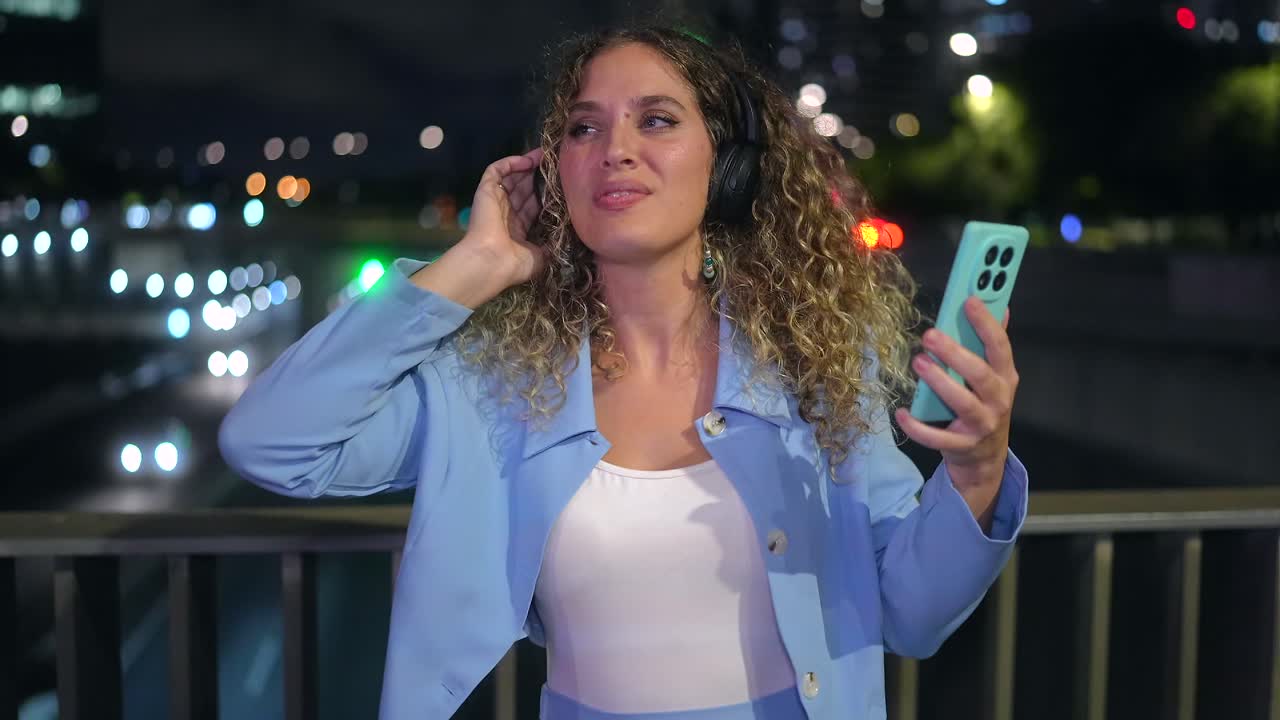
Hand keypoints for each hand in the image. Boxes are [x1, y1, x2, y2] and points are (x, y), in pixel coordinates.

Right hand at [457, 148, 547, 287]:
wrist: (492, 261)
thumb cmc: (515, 263)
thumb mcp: (541, 257)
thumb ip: (552, 246)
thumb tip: (568, 239)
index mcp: (517, 229)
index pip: (532, 205)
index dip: (545, 193)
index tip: (561, 184)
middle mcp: (506, 213)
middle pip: (523, 188)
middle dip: (537, 176)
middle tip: (555, 164)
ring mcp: (495, 201)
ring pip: (511, 176)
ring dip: (527, 165)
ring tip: (545, 156)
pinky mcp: (485, 191)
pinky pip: (496, 170)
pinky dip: (511, 163)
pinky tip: (528, 162)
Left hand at [893, 298, 1018, 486]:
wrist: (985, 457)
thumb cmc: (985, 405)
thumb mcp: (995, 377)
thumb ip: (992, 344)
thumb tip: (999, 306)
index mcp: (1006, 377)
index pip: (1000, 347)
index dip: (986, 323)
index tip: (968, 300)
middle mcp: (998, 400)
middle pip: (980, 374)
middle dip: (955, 353)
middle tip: (929, 335)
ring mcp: (982, 425)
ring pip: (963, 403)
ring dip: (939, 382)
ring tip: (919, 362)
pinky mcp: (962, 445)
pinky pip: (938, 437)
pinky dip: (918, 427)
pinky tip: (901, 412)